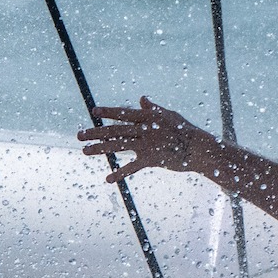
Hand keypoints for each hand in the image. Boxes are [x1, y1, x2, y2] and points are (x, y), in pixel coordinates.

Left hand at [77, 98, 222, 183]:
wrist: (199, 148)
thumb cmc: (185, 130)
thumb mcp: (169, 115)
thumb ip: (153, 108)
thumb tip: (141, 98)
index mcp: (147, 117)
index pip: (123, 113)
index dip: (108, 112)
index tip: (93, 112)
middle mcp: (144, 129)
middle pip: (114, 130)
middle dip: (95, 132)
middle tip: (79, 136)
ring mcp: (146, 143)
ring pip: (118, 145)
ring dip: (99, 149)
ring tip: (85, 151)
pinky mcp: (151, 159)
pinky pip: (132, 167)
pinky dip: (120, 173)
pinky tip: (108, 178)